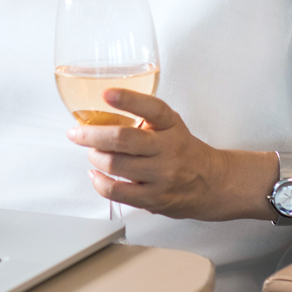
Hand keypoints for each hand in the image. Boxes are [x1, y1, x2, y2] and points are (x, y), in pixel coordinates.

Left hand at [65, 89, 291, 222]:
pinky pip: (118, 191)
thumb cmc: (184, 150)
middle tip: (77, 133)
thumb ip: (144, 119)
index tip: (107, 93)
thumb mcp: (171, 126)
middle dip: (92, 135)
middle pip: (123, 140)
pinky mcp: (155, 198)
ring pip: (116, 166)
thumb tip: (100, 115)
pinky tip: (95, 175)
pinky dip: (99, 182)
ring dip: (95, 157)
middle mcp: (169, 148)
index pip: (151, 108)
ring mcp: (162, 175)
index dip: (128, 99)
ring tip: (91, 152)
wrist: (214, 183)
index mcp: (172, 125)